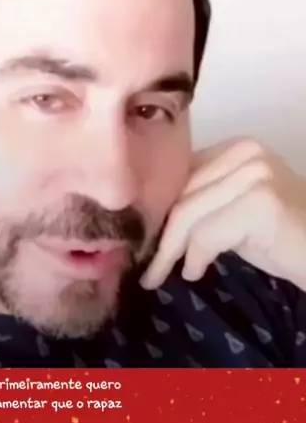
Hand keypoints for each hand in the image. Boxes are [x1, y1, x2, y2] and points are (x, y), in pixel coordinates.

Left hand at [141, 138, 305, 292]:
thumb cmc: (282, 237)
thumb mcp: (234, 210)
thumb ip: (203, 201)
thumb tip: (150, 217)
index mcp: (236, 147)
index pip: (181, 175)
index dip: (157, 209)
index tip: (141, 239)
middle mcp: (246, 152)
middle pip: (183, 194)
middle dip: (160, 234)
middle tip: (146, 267)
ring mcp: (256, 174)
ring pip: (190, 214)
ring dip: (170, 252)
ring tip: (162, 274)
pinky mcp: (261, 202)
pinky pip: (209, 234)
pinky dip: (196, 257)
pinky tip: (195, 272)